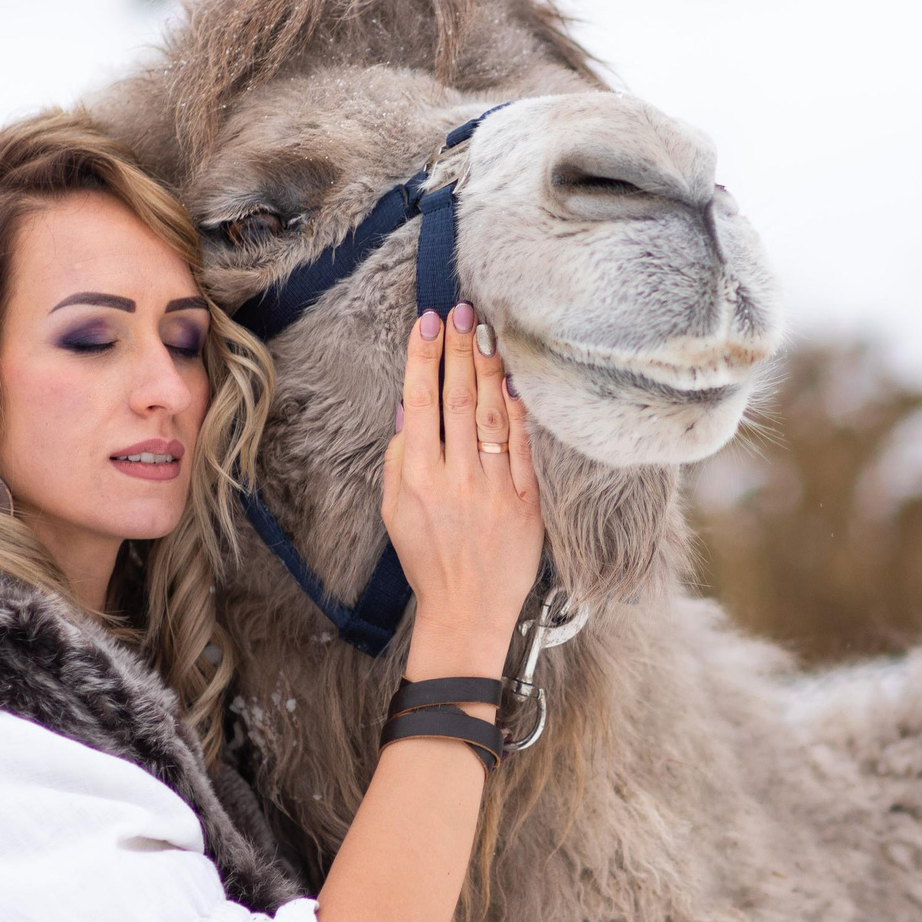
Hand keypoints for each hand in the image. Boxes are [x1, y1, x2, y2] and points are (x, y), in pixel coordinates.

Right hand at [381, 302, 543, 682]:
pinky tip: (514, 380)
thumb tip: (408, 411)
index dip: (424, 356)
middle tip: (462, 310)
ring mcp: (495, 487)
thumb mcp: (395, 512)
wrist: (468, 611)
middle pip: (457, 398)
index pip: (420, 401)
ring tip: (487, 332)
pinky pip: (525, 446)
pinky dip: (520, 410)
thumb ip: (399, 460)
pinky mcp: (527, 501)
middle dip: (459, 349)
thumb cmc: (428, 561)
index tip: (428, 322)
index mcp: (418, 477)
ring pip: (491, 415)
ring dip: (489, 368)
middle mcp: (457, 477)